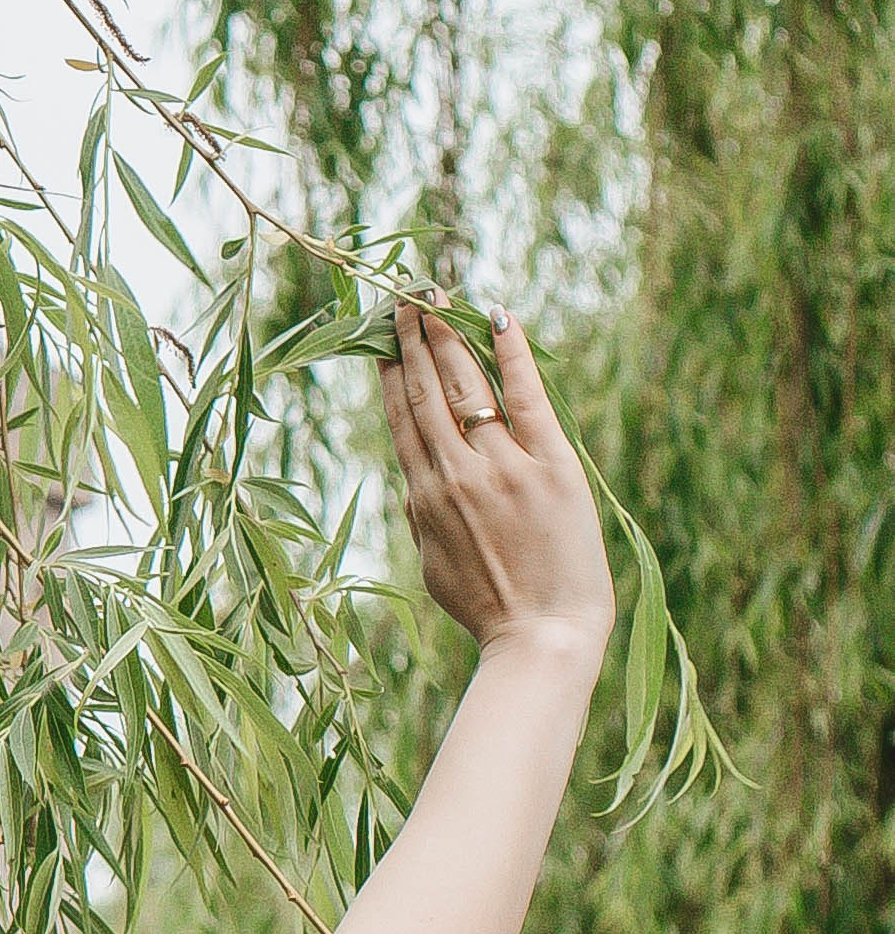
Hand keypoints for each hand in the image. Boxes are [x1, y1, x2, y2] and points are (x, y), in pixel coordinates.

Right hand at [381, 304, 613, 666]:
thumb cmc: (489, 611)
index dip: (391, 374)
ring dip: (448, 334)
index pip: (402, 421)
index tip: (384, 337)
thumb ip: (421, 518)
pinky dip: (511, 352)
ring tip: (438, 296)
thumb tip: (412, 482)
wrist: (541, 638)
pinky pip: (525, 395)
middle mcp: (456, 475)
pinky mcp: (550, 463)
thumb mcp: (435, 568)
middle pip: (427, 392)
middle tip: (405, 295)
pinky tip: (498, 316)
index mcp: (425, 499)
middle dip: (413, 339)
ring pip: (466, 385)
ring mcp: (502, 466)